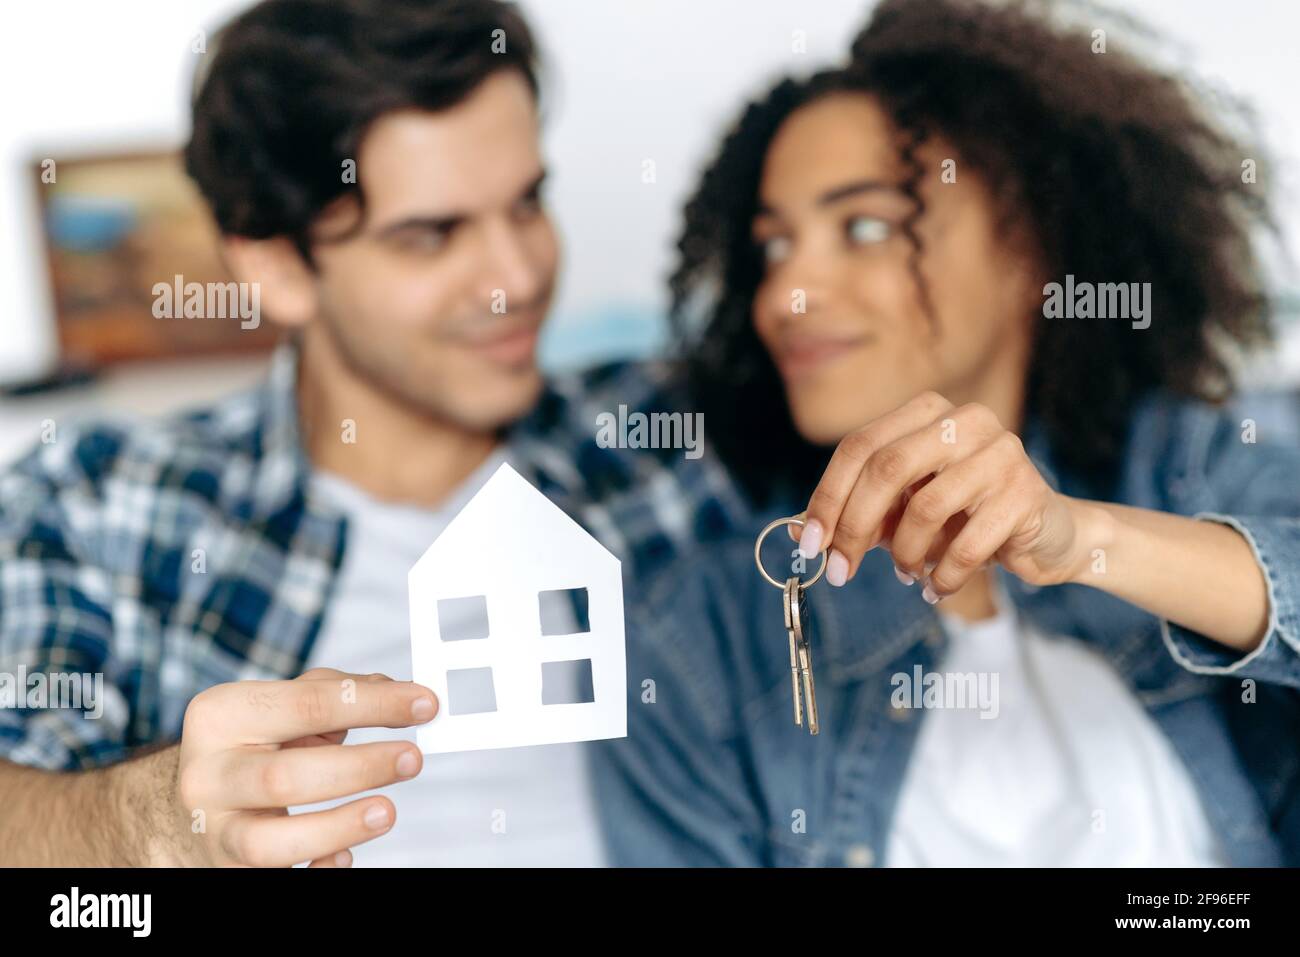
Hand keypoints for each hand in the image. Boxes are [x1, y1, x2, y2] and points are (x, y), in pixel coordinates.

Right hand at [161, 668, 436, 866]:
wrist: (182, 806)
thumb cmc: (249, 746)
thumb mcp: (277, 707)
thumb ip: (334, 691)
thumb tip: (398, 693)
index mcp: (221, 715)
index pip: (306, 704)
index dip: (373, 704)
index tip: (425, 703)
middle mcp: (209, 774)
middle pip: (285, 776)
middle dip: (358, 767)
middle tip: (413, 758)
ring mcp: (214, 830)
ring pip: (270, 843)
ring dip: (337, 828)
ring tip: (387, 811)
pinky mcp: (226, 871)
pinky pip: (275, 879)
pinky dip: (316, 868)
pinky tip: (345, 854)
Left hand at [794, 391, 1098, 601]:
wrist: (1051, 535)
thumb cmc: (965, 518)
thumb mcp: (903, 511)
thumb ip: (855, 512)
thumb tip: (797, 530)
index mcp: (927, 412)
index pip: (860, 447)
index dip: (827, 497)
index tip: (810, 544)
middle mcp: (965, 420)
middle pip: (886, 468)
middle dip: (854, 527)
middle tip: (840, 571)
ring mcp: (1000, 452)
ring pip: (924, 507)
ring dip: (905, 553)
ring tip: (908, 573)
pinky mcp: (1025, 492)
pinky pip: (966, 543)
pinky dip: (943, 575)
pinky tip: (937, 588)